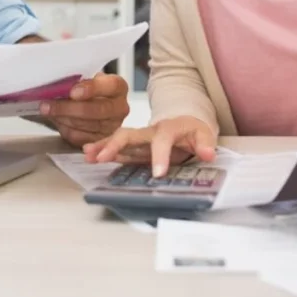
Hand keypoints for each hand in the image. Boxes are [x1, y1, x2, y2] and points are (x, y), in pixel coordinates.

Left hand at [39, 72, 128, 146]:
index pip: (110, 86)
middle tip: (47, 105)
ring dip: (62, 117)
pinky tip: (56, 120)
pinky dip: (64, 128)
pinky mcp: (100, 141)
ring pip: (85, 125)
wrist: (88, 103)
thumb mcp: (85, 77)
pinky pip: (79, 137)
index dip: (92, 89)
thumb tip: (61, 85)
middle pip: (96, 110)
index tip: (73, 92)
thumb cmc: (86, 88)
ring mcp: (111, 127)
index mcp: (118, 87)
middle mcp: (120, 108)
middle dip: (68, 108)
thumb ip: (78, 79)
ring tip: (47, 110)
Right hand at [82, 115, 216, 176]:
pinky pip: (116, 147)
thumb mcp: (204, 134)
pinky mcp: (134, 146)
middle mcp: (150, 131)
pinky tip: (89, 156)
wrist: (185, 122)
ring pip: (118, 139)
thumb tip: (209, 153)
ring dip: (103, 146)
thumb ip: (206, 143)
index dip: (160, 155)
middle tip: (102, 158)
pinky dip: (102, 150)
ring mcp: (139, 139)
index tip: (158, 173)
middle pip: (130, 134)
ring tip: (88, 155)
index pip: (163, 139)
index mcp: (169, 128)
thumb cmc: (193, 130)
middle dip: (115, 145)